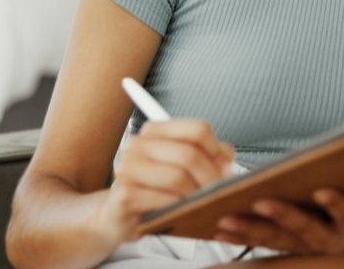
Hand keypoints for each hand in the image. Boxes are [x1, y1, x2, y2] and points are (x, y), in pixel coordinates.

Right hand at [93, 119, 235, 244]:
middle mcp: (137, 145)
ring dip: (196, 195)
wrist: (116, 214)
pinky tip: (182, 212)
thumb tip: (227, 157)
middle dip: (210, 177)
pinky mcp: (125, 195)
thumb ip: (207, 156)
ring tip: (201, 203)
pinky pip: (163, 200)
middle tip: (218, 192)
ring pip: (177, 177)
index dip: (216, 150)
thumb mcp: (180, 167)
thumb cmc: (152, 189)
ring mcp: (127, 169)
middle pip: (189, 154)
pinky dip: (179, 208)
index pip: (197, 129)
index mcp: (154, 131)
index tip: (223, 166)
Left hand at [212, 183, 343, 254]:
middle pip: (306, 233)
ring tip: (224, 216)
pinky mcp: (291, 248)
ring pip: (278, 241)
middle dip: (282, 216)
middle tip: (260, 200)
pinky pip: (263, 244)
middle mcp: (334, 245)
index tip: (323, 190)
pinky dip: (241, 235)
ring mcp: (310, 249)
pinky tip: (218, 223)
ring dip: (251, 230)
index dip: (337, 206)